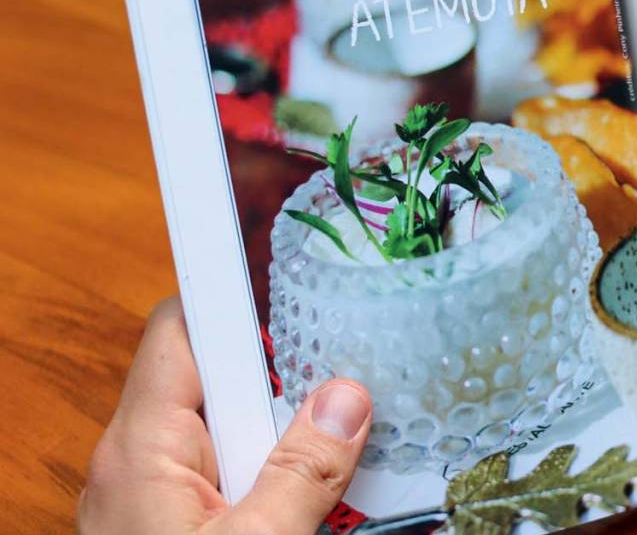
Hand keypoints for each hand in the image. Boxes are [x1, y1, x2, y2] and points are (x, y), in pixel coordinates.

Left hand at [78, 297, 372, 533]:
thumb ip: (302, 473)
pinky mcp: (177, 524)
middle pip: (221, 381)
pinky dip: (276, 476)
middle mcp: (140, 463)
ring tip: (342, 463)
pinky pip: (232, 474)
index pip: (183, 330)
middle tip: (351, 398)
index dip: (237, 297)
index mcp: (142, 449)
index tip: (290, 271)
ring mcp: (156, 497)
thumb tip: (346, 399)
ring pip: (233, 432)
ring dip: (288, 439)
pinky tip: (317, 501)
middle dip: (287, 382)